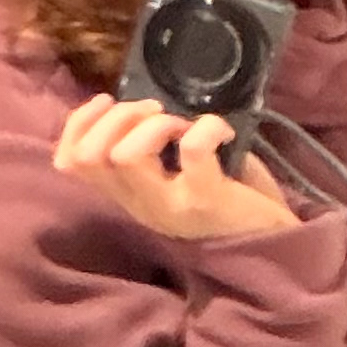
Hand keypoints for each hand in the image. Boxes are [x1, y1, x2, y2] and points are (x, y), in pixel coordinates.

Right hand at [51, 94, 296, 243]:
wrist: (277, 245)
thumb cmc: (228, 200)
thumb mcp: (176, 177)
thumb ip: (152, 151)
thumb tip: (144, 106)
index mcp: (127, 196)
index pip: (70, 163)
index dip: (78, 123)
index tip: (108, 101)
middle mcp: (140, 205)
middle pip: (92, 155)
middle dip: (119, 117)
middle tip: (154, 112)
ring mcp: (169, 205)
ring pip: (126, 154)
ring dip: (155, 124)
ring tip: (183, 126)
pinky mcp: (205, 200)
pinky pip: (192, 149)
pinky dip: (207, 127)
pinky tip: (224, 131)